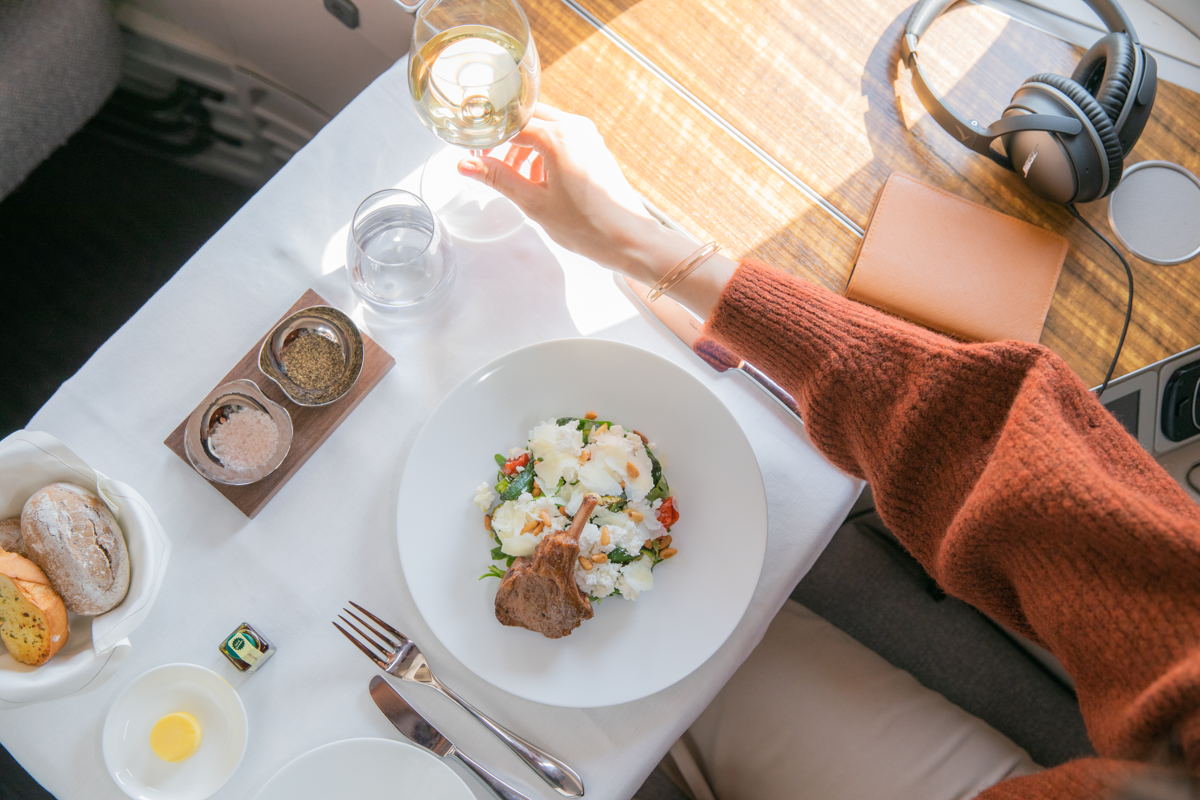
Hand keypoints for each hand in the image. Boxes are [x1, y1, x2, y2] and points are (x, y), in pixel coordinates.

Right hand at [458, 105, 658, 274]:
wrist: (629, 239)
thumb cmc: (587, 226)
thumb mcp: (534, 203)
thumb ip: (499, 179)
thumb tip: (467, 164)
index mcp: (558, 137)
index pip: (511, 124)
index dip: (489, 139)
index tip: (476, 155)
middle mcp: (575, 127)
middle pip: (528, 119)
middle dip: (508, 140)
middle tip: (491, 164)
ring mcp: (588, 135)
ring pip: (544, 127)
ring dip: (526, 148)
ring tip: (518, 180)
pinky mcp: (595, 147)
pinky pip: (561, 138)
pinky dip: (544, 153)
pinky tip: (540, 181)